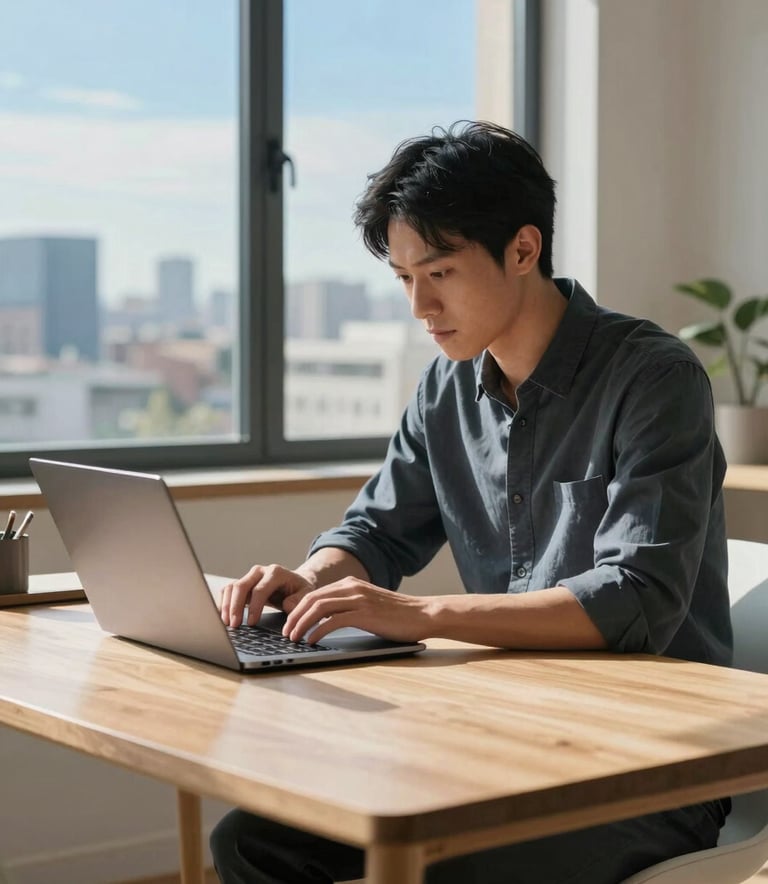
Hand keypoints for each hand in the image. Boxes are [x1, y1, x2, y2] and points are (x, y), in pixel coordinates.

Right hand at [218, 564, 314, 627]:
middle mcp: (260, 571)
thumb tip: (287, 605)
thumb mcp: (306, 594)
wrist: (295, 582)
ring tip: (227, 623)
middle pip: (241, 586)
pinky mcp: (243, 584)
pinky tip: (223, 617)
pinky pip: (229, 591)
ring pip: (232, 587)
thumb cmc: (300, 590)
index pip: (260, 589)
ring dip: (227, 605)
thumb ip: (299, 600)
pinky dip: (224, 603)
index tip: (251, 623)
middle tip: (234, 625)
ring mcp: (250, 576)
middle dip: (235, 606)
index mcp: (276, 572)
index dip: (254, 606)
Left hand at [282, 577, 431, 644]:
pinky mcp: (365, 614)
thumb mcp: (368, 605)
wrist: (423, 614)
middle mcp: (352, 588)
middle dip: (294, 616)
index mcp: (351, 584)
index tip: (289, 624)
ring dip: (301, 624)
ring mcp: (358, 599)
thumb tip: (324, 621)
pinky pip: (333, 621)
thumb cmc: (397, 615)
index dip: (297, 609)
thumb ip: (348, 607)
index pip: (314, 594)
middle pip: (311, 599)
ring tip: (293, 638)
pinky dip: (318, 631)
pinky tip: (312, 641)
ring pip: (318, 608)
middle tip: (285, 633)